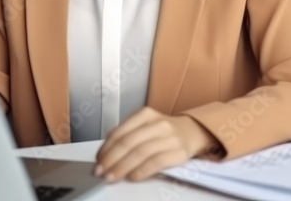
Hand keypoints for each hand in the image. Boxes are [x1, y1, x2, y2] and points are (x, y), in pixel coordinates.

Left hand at [94, 107, 220, 182]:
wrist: (193, 131)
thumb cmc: (163, 132)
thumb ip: (127, 136)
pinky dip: (141, 171)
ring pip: (140, 153)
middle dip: (111, 160)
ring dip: (122, 167)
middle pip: (128, 143)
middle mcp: (158, 123)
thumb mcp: (145, 125)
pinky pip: (156, 162)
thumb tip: (105, 155)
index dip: (106, 149)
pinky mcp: (179, 152)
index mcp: (145, 114)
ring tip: (112, 177)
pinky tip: (132, 177)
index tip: (97, 161)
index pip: (120, 132)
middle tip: (101, 172)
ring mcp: (170, 137)